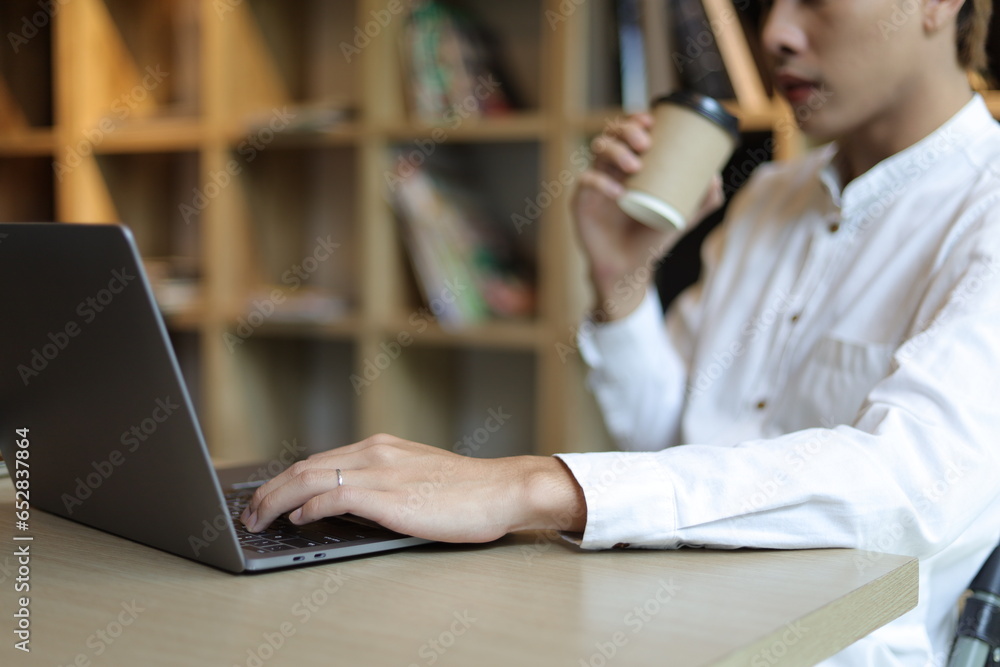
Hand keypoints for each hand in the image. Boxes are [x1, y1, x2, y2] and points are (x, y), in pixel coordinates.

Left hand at [240, 434, 586, 542]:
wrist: (501, 490)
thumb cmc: (466, 491)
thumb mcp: (416, 477)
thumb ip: (381, 482)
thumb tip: (344, 504)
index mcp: (381, 447)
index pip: (318, 459)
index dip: (284, 480)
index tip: (267, 497)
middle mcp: (375, 452)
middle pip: (305, 466)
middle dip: (269, 491)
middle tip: (250, 513)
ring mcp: (380, 472)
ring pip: (310, 478)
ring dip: (276, 500)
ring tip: (259, 518)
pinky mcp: (388, 495)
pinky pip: (334, 495)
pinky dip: (309, 507)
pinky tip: (299, 519)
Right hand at [571, 113, 723, 320]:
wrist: (629, 268)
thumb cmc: (652, 239)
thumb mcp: (683, 219)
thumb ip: (704, 201)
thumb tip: (715, 178)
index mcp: (631, 164)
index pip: (629, 131)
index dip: (635, 119)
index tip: (651, 120)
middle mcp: (611, 168)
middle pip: (612, 133)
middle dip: (627, 130)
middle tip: (646, 144)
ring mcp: (595, 182)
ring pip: (597, 150)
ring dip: (615, 151)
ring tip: (635, 166)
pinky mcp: (581, 200)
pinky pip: (586, 181)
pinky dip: (601, 181)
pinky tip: (618, 192)